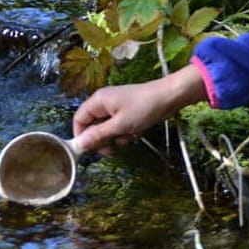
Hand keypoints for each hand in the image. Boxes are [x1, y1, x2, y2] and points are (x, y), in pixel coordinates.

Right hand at [72, 64, 206, 154]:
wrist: (169, 98)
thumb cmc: (143, 108)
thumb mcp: (119, 125)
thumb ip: (98, 135)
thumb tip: (79, 145)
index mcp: (98, 101)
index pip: (79, 120)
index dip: (81, 136)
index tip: (89, 150)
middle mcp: (104, 104)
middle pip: (92, 128)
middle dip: (102, 140)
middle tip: (113, 147)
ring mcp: (116, 109)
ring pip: (107, 132)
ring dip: (117, 138)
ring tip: (130, 135)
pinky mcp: (127, 115)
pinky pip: (119, 130)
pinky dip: (126, 134)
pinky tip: (137, 132)